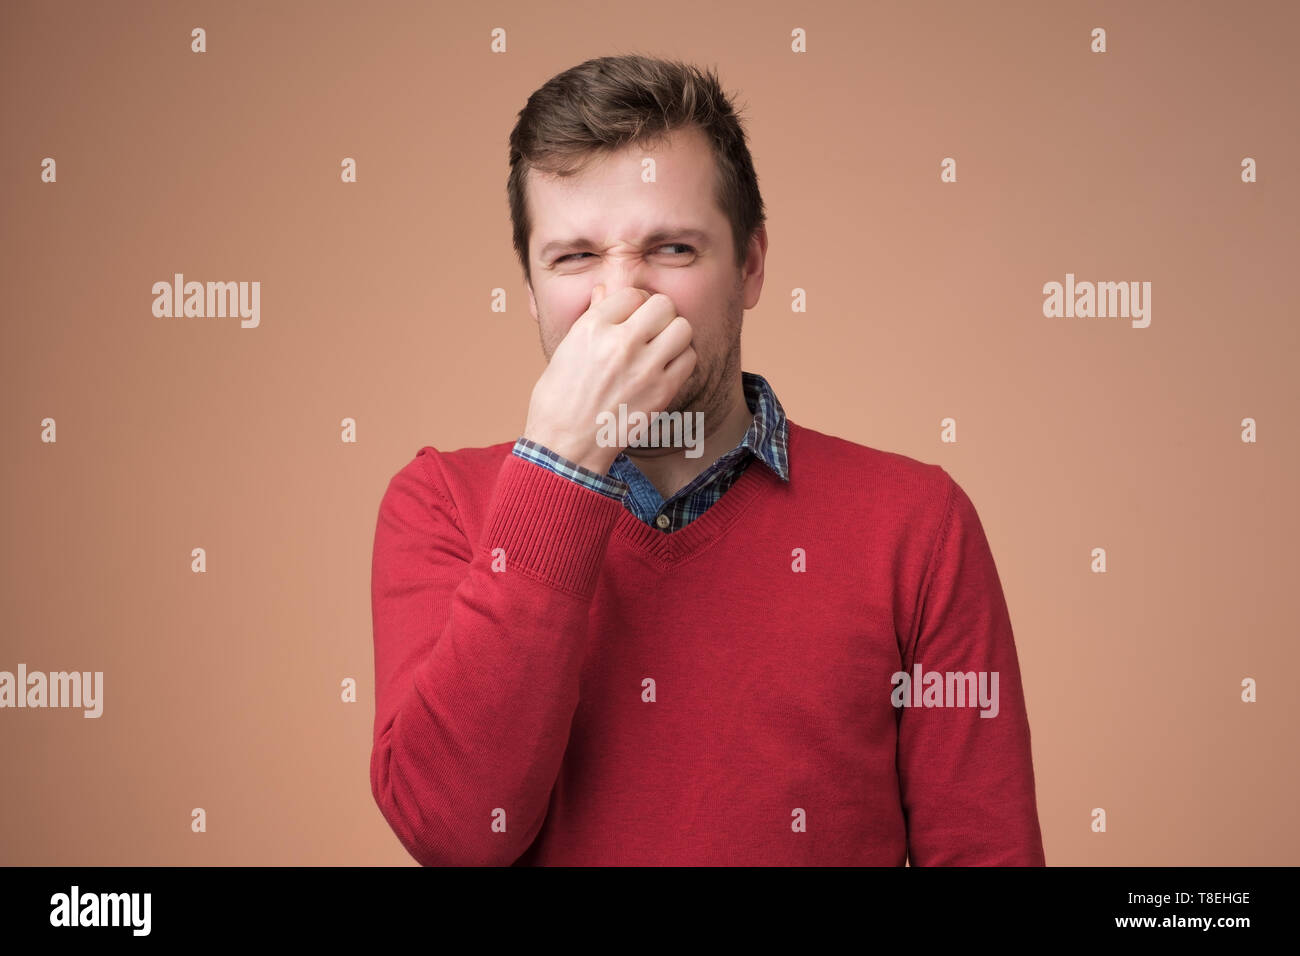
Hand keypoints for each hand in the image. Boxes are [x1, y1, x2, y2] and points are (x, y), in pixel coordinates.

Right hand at [522, 284, 696, 473]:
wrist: (565, 445)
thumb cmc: (558, 398)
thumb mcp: (566, 349)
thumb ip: (592, 316)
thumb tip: (606, 291)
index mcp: (592, 328)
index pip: (631, 293)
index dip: (633, 304)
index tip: (629, 318)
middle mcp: (620, 342)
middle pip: (663, 304)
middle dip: (658, 314)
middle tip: (649, 330)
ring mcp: (644, 368)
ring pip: (682, 328)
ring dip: (674, 334)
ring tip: (660, 347)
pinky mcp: (662, 392)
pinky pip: (689, 358)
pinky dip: (681, 359)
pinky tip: (665, 368)